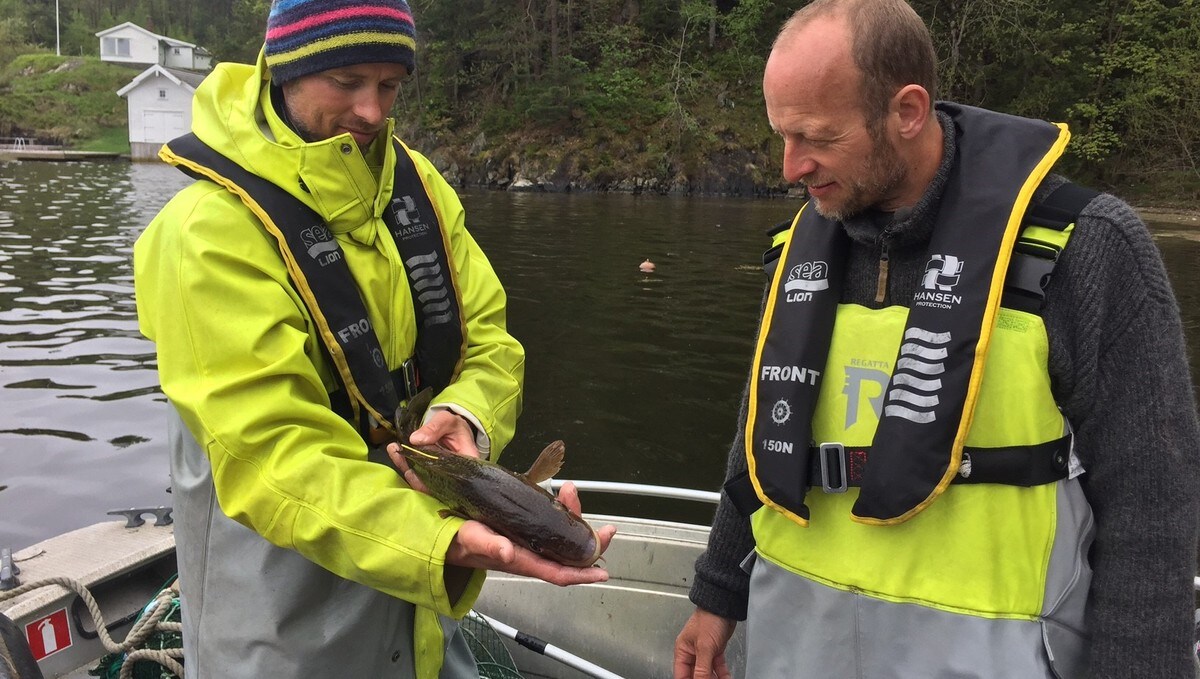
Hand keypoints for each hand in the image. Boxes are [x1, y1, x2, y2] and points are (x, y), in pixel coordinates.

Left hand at [386, 410, 477, 492]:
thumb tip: (416, 440)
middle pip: (435, 482)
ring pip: (423, 481)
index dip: (434, 479)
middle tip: (400, 455)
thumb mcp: (447, 420)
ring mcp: (441, 476)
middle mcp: (455, 474)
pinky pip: (416, 474)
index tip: (416, 468)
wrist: (451, 428)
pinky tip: (395, 451)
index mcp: (467, 461)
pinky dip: (405, 464)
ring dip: (406, 467)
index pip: (453, 478)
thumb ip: (434, 427)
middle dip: (415, 472)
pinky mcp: (430, 474)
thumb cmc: (454, 425)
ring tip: (395, 450)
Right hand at [447, 482, 617, 585]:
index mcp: (522, 561)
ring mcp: (532, 545)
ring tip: (573, 494)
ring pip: (563, 538)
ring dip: (575, 520)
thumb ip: (489, 545)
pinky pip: (553, 527)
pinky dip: (562, 512)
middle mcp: (532, 556)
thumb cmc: (461, 541)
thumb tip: (508, 552)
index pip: (558, 573)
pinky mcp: (529, 533)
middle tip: (606, 529)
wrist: (450, 537)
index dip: (582, 574)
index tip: (602, 572)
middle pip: (569, 555)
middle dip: (590, 542)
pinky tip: (562, 498)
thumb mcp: (472, 539)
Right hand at [674, 608, 735, 678]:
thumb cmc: (709, 619)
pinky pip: (717, 667)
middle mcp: (692, 653)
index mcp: (683, 651)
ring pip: (707, 673)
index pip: (681, 675)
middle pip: (695, 675)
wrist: (724, 607)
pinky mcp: (715, 650)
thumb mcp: (704, 647)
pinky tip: (726, 678)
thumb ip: (702, 668)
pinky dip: (722, 674)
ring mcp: (704, 652)